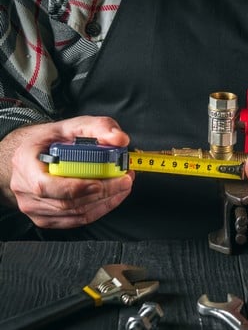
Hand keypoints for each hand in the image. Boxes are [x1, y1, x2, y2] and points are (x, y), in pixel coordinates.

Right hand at [0, 116, 133, 228]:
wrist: (31, 154)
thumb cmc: (49, 140)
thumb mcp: (72, 125)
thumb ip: (98, 127)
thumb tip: (119, 139)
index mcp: (25, 164)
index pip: (46, 186)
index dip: (76, 187)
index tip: (100, 182)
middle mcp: (25, 189)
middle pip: (67, 203)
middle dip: (102, 193)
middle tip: (124, 180)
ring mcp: (35, 207)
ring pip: (76, 214)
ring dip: (106, 202)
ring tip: (122, 185)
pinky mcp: (47, 218)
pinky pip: (77, 220)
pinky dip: (100, 209)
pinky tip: (112, 197)